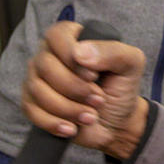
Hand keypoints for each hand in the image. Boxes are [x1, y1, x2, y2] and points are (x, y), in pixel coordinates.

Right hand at [22, 21, 148, 158]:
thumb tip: (79, 52)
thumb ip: (112, 51)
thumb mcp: (130, 64)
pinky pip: (32, 111)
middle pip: (45, 65)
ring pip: (38, 90)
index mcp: (72, 38)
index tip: (94, 76)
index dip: (72, 57)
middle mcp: (50, 54)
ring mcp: (38, 79)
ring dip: (68, 108)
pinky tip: (72, 128)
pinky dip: (54, 123)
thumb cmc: (121, 88)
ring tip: (90, 115)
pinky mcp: (33, 103)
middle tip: (98, 99)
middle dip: (75, 88)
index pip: (57, 36)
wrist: (117, 123)